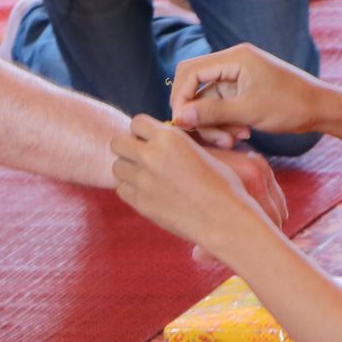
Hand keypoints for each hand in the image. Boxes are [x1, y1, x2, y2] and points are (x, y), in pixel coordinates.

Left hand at [112, 116, 274, 251]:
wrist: (225, 219)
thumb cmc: (222, 184)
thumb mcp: (200, 151)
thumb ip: (174, 144)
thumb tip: (156, 140)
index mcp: (169, 137)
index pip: (136, 122)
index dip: (143, 131)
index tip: (151, 141)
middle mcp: (151, 155)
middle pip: (117, 142)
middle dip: (128, 147)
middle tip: (142, 158)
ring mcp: (142, 180)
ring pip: (117, 167)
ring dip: (128, 169)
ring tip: (147, 177)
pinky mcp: (140, 203)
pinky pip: (122, 189)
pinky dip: (131, 190)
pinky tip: (149, 193)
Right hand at [168, 44, 331, 144]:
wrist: (321, 109)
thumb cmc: (290, 106)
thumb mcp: (249, 111)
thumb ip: (212, 113)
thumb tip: (179, 116)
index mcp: (234, 57)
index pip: (190, 71)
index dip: (181, 97)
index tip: (182, 123)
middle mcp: (232, 63)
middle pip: (195, 86)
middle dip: (197, 113)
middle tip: (209, 136)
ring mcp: (237, 78)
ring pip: (207, 101)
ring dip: (214, 123)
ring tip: (233, 139)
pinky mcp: (242, 92)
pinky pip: (221, 107)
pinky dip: (225, 123)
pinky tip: (241, 134)